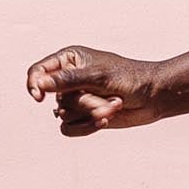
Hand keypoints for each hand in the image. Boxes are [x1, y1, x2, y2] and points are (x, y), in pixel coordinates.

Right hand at [26, 45, 162, 135]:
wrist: (153, 96)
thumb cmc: (130, 78)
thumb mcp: (99, 76)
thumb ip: (68, 80)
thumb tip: (40, 83)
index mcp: (69, 60)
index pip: (38, 71)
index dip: (34, 84)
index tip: (39, 97)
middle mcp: (68, 79)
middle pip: (57, 98)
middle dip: (85, 102)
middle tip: (110, 97)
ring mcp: (76, 98)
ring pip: (64, 114)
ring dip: (90, 113)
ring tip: (114, 105)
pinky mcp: (83, 116)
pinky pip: (68, 129)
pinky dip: (86, 127)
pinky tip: (105, 121)